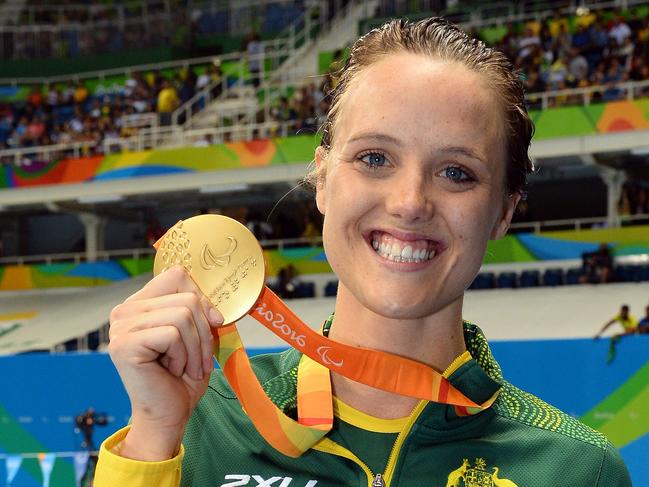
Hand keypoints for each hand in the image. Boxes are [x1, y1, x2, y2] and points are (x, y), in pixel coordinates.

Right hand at [108, 266, 222, 459]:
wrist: (169, 415)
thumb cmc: (183, 377)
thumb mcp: (198, 335)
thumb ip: (201, 309)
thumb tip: (215, 300)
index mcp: (141, 303)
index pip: (177, 275)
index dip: (202, 298)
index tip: (213, 323)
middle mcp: (125, 310)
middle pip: (187, 297)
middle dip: (204, 332)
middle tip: (198, 359)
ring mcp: (120, 327)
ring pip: (183, 315)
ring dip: (195, 347)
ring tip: (186, 366)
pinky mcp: (124, 344)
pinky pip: (173, 334)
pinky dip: (183, 356)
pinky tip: (171, 370)